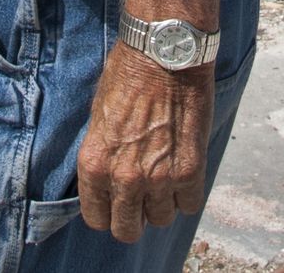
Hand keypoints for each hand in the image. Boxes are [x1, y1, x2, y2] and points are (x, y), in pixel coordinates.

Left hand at [76, 43, 214, 242]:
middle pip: (128, 229)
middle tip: (142, 196)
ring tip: (165, 176)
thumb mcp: (99, 117)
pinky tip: (184, 171)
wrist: (164, 53)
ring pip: (161, 219)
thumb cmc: (128, 75)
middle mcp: (123, 178)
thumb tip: (108, 178)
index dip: (108, 212)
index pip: (97, 219)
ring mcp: (158, 178)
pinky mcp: (189, 170)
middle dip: (135, 216)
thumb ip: (103, 154)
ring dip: (163, 203)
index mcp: (94, 164)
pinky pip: (189, 204)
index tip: (117, 202)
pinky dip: (187, 194)